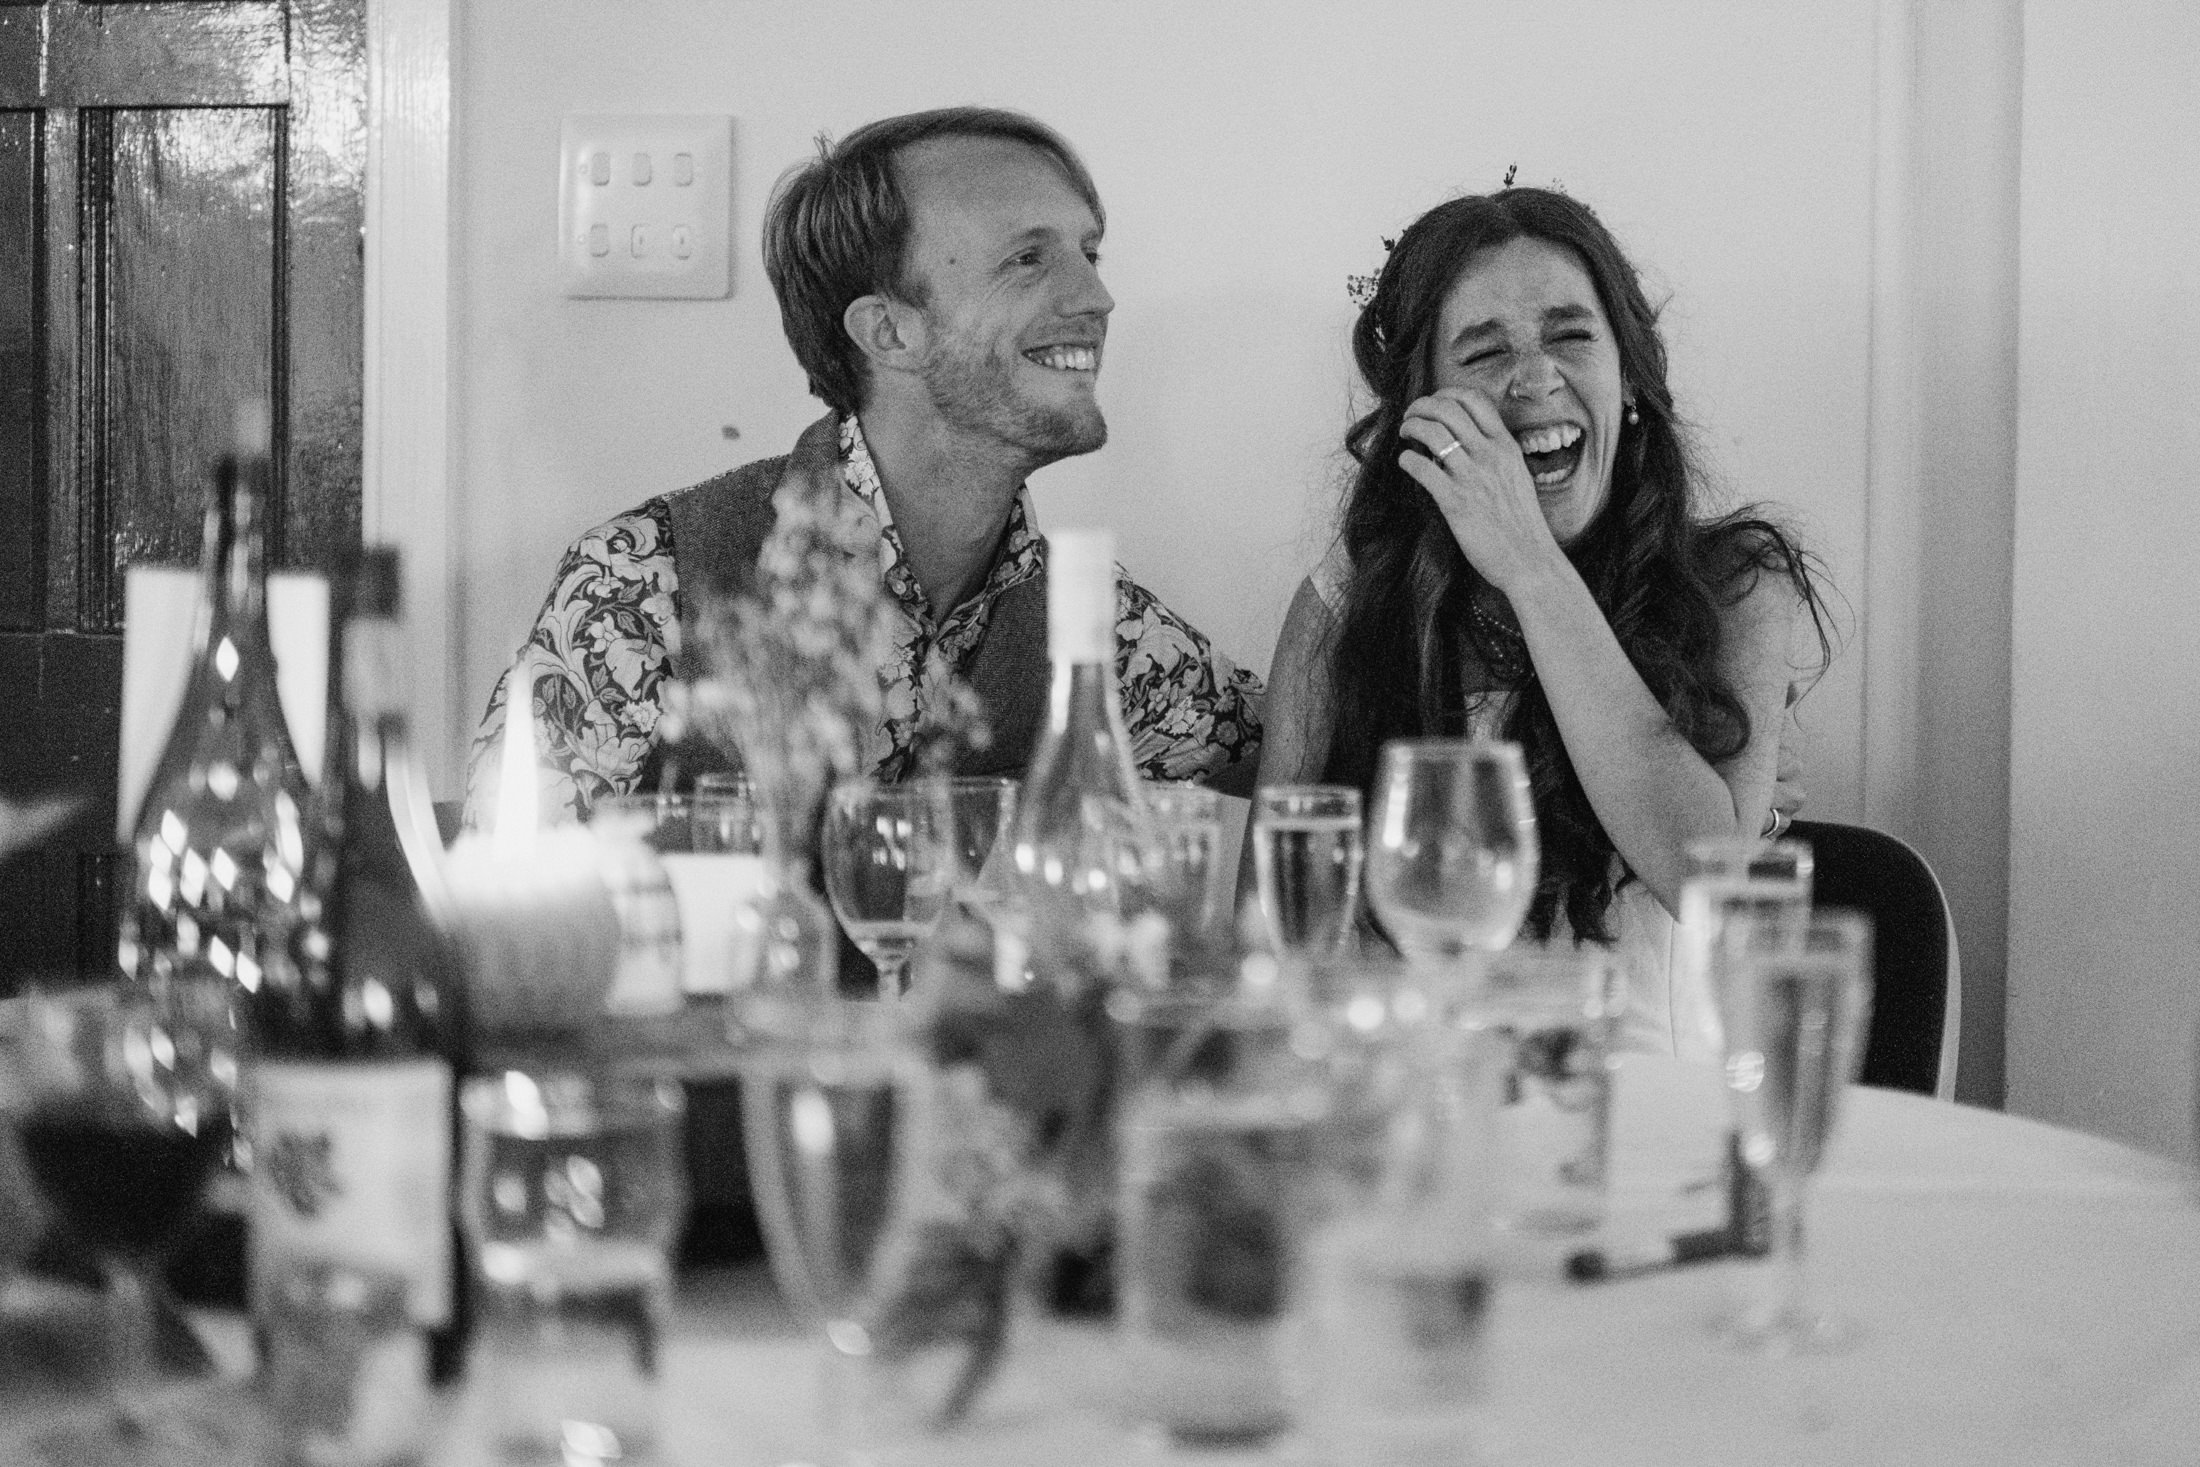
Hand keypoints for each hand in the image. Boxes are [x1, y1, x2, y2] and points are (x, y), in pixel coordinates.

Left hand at [1396, 388, 1566, 594]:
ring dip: (1411, 427)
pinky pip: (1423, 468)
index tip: (1434, 403)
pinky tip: (1406, 463)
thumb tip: (1465, 442)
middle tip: (1411, 416)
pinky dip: (1408, 460)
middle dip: (1421, 406)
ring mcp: (1473, 477)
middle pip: (1448, 409)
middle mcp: (1491, 455)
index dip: (1447, 394)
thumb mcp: (1516, 477)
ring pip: (1433, 432)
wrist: (1529, 560)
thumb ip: (1495, 456)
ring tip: (1405, 434)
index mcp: (1506, 446)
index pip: (1474, 399)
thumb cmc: (1521, 524)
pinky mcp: (1456, 502)